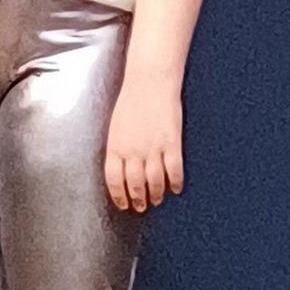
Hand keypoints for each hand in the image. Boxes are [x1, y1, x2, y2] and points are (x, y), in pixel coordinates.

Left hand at [105, 74, 183, 210]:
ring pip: (154, 181)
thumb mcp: (116, 127)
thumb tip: (120, 168)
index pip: (113, 180)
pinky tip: (176, 188)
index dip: (118, 195)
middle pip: (135, 184)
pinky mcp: (171, 143)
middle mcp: (133, 151)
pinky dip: (175, 182)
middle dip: (138, 199)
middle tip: (141, 206)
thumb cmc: (131, 102)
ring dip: (156, 194)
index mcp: (115, 146)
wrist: (150, 83)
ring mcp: (153, 148)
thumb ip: (118, 148)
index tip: (122, 204)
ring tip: (157, 199)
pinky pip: (174, 170)